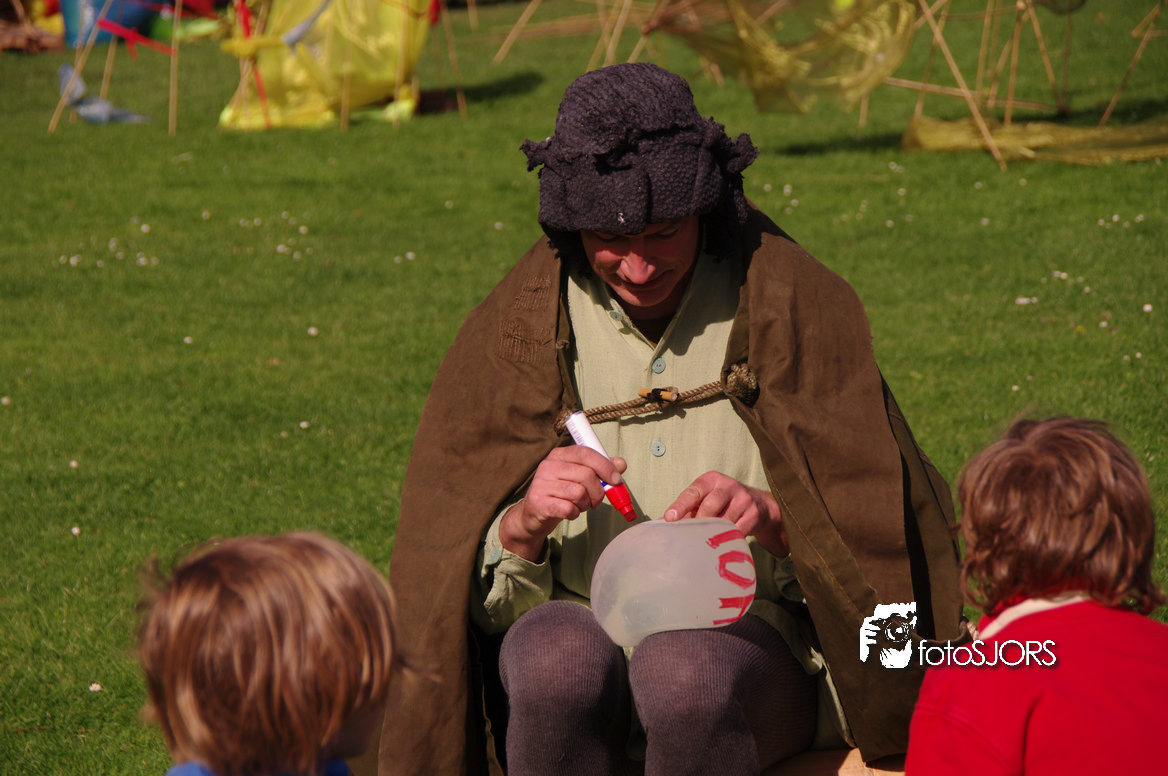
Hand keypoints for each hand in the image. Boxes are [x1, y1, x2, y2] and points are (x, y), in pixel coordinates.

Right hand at [499, 446, 627, 561]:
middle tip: (597, 501)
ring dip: (585, 504)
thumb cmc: (560, 493)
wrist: (533, 514)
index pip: (585, 453)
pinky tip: (569, 512)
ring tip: (579, 505)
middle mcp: (548, 466)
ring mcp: (541, 484)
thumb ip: (600, 469)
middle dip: (598, 492)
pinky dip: (574, 513)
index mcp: (559, 455)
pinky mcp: (538, 502)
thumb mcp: (579, 478)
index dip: (604, 466)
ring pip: (579, 493)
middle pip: (586, 475)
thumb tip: (621, 464)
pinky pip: (568, 508)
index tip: (616, 479)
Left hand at [663, 471, 788, 556]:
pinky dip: (727, 539)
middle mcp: (728, 485)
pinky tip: (722, 544)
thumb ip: (686, 510)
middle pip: (710, 505)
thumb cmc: (723, 503)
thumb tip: (660, 524)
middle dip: (699, 522)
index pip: (694, 491)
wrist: (759, 505)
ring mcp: (743, 499)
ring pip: (724, 521)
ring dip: (713, 533)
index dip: (680, 505)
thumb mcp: (705, 499)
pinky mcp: (754, 514)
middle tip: (691, 535)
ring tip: (705, 542)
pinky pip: (737, 531)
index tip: (669, 518)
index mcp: (711, 479)